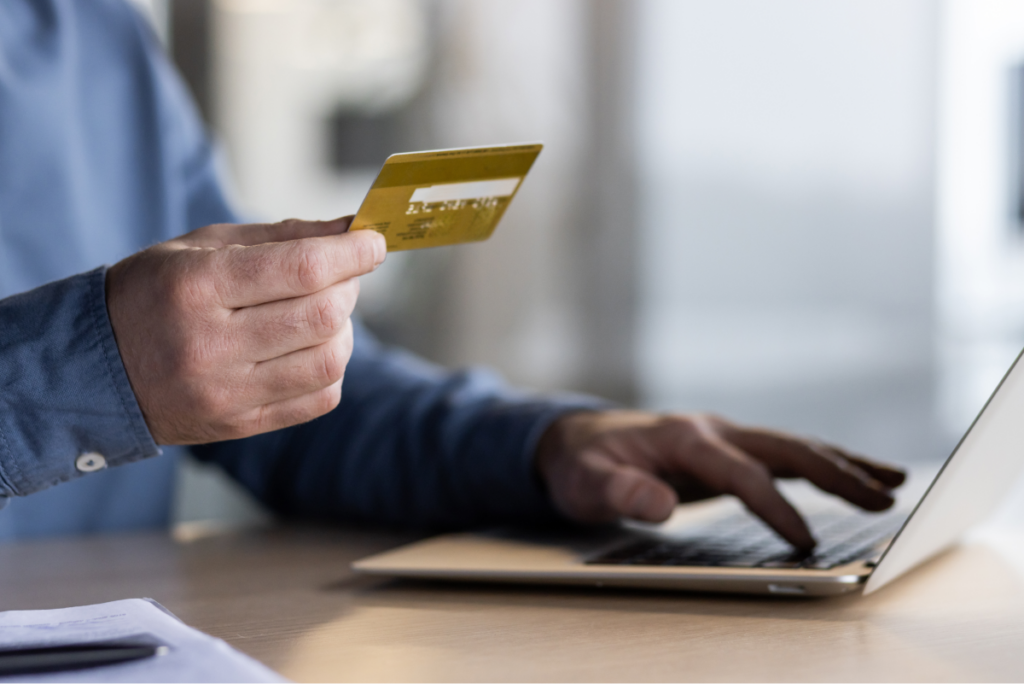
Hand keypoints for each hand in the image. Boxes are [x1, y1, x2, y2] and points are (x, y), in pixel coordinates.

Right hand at [105, 217, 385, 444]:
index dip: (351, 252)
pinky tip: (311, 348)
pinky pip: (319, 398)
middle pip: (323, 314)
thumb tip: (350, 228)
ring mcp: (226, 393)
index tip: (373, 241)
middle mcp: (210, 345)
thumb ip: (280, 237)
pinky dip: (332, 368)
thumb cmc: (152, 295)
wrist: (94, 370)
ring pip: (329, 360)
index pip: (301, 268)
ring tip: (323, 312)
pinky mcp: (239, 425)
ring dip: (344, 328)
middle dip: (349, 285)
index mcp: (197, 287)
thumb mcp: (201, 249)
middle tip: (343, 273)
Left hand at [535, 411, 905, 549]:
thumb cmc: (583, 464)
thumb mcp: (587, 484)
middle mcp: (712, 430)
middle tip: (885, 499)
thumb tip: (661, 506)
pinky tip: (853, 478)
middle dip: (836, 473)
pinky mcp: (727, 449)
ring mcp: (723, 436)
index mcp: (684, 438)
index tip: (805, 542)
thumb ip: (620, 493)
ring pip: (792, 446)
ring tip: (894, 483)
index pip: (741, 474)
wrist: (575, 440)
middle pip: (785, 448)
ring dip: (842, 464)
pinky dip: (821, 465)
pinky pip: (782, 455)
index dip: (774, 508)